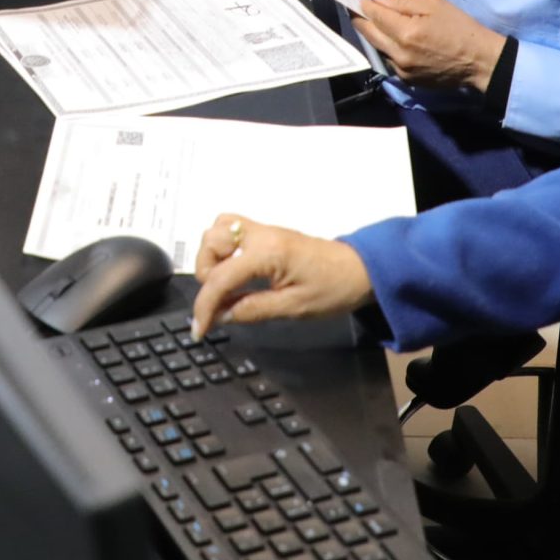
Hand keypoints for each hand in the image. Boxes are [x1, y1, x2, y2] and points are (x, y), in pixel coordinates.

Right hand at [190, 215, 373, 338]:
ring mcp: (262, 230)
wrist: (360, 269)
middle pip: (210, 244)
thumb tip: (220, 316)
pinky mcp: (266, 233)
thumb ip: (253, 310)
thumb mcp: (294, 308)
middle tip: (221, 303)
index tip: (199, 330)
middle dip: (206, 277)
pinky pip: (230, 228)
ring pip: (216, 231)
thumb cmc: (333, 288)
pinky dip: (221, 247)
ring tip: (225, 286)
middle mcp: (260, 234)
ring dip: (211, 259)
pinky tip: (231, 269)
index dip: (204, 306)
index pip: (221, 277)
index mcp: (267, 252)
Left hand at [352, 0, 507, 89]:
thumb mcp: (434, 5)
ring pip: (377, 48)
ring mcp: (401, 69)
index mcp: (406, 32)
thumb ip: (402, 2)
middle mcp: (398, 53)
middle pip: (369, 34)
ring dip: (373, 35)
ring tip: (373, 22)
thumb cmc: (460, 27)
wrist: (478, 61)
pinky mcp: (406, 80)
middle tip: (356, 9)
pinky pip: (388, 60)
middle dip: (360, 19)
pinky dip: (386, 48)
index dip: (363, 5)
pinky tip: (391, 40)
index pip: (374, 16)